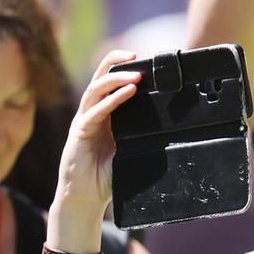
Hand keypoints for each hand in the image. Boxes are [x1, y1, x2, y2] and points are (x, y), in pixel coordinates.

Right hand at [51, 50, 139, 225]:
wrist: (86, 198)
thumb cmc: (108, 176)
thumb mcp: (130, 150)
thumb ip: (143, 135)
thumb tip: (175, 128)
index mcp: (104, 114)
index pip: (110, 82)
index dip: (123, 67)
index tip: (144, 59)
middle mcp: (92, 112)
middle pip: (100, 78)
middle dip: (116, 63)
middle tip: (136, 55)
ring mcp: (84, 121)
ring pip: (96, 90)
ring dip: (116, 79)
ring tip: (136, 75)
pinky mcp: (79, 133)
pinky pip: (94, 112)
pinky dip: (111, 100)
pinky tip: (127, 93)